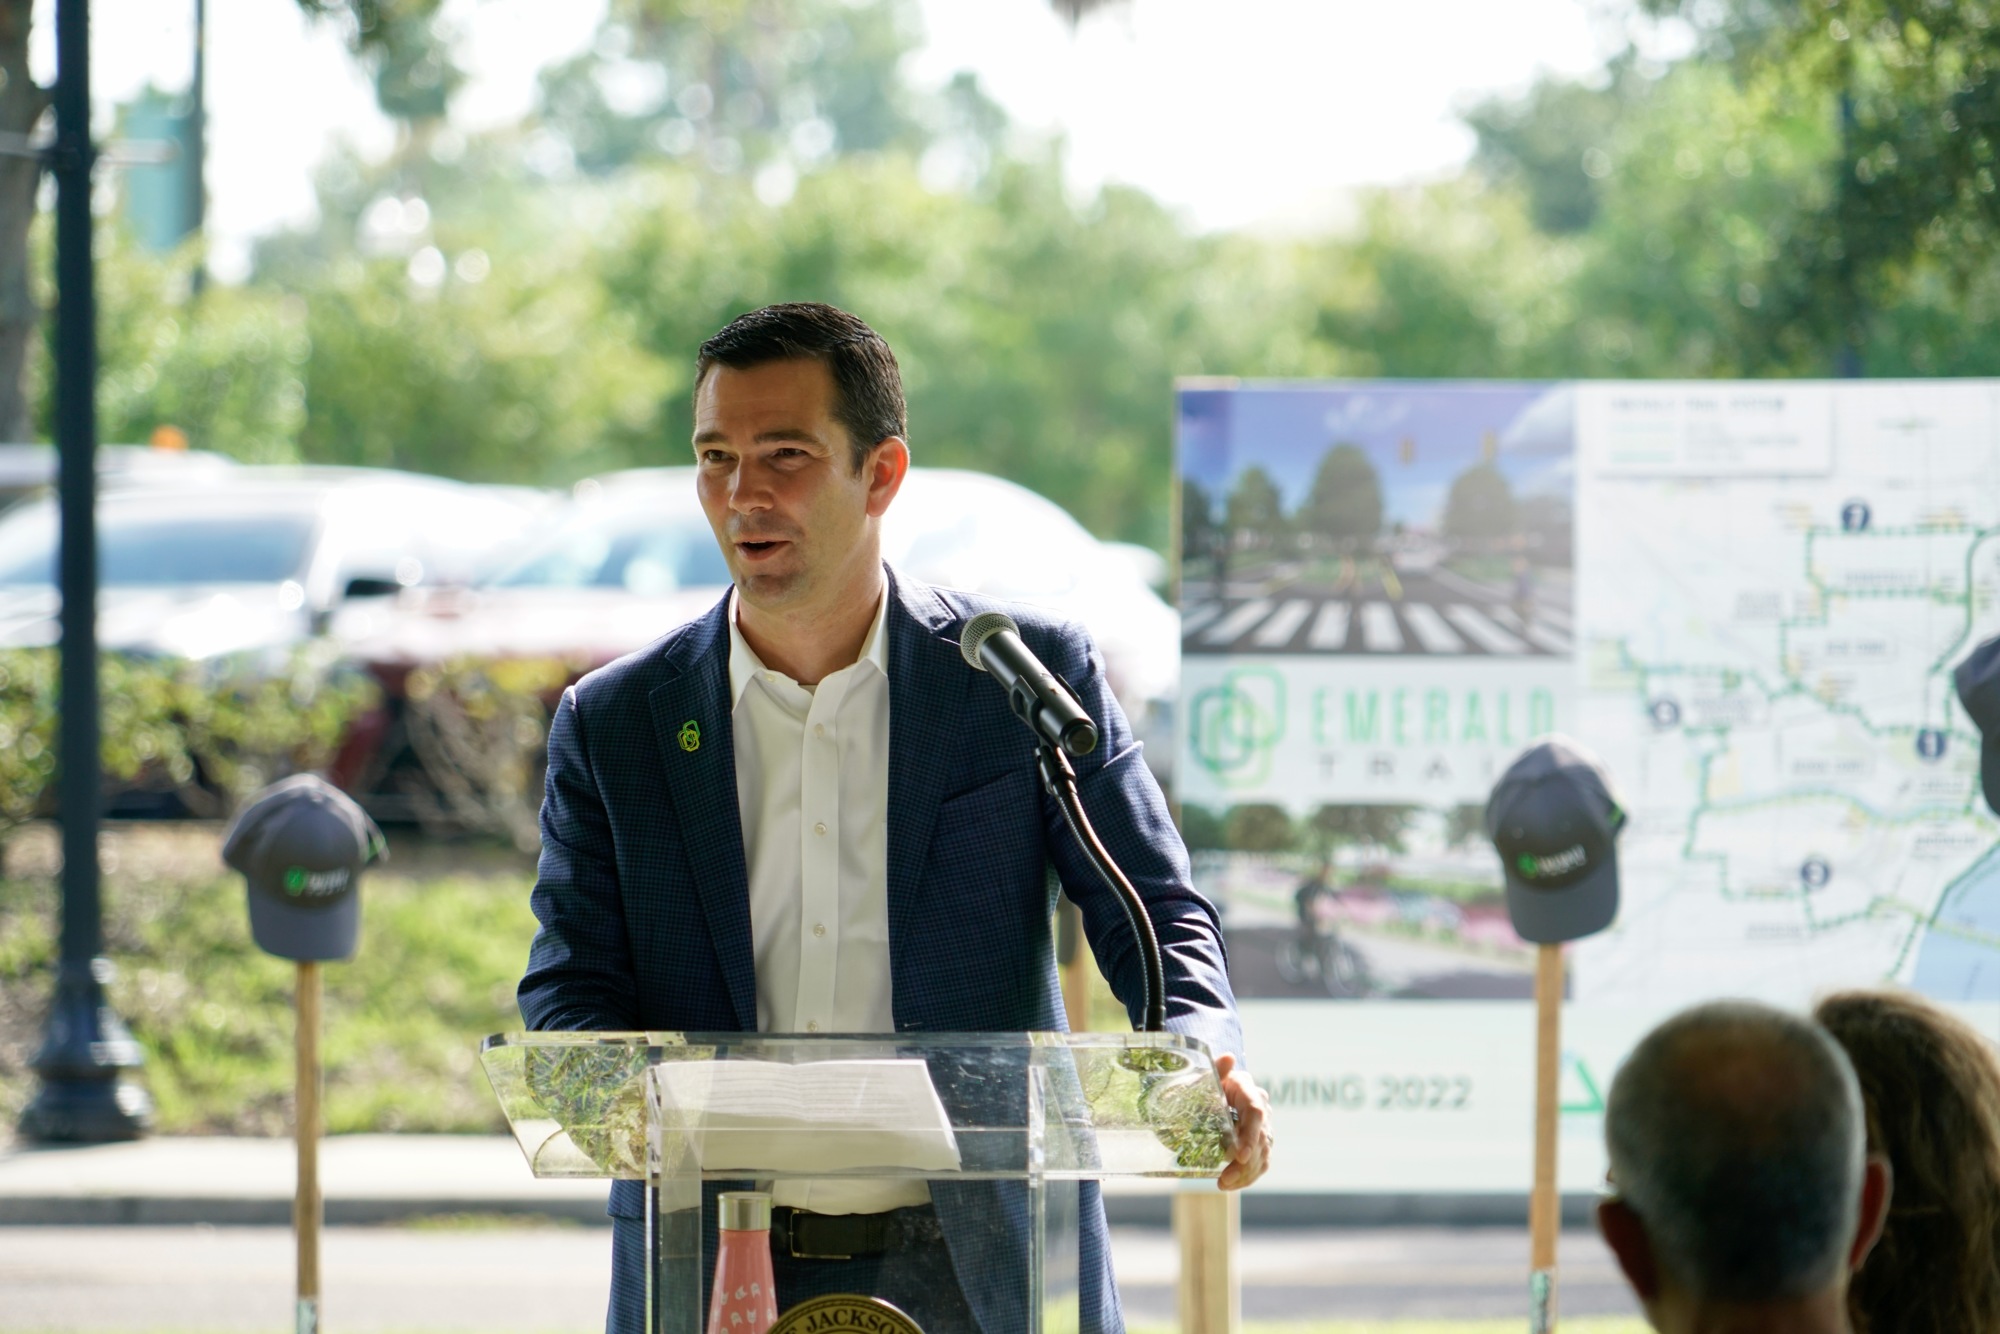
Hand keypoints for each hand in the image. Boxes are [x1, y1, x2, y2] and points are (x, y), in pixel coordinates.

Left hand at [1214, 1052, 1272, 1190]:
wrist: (1208, 1094)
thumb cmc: (1205, 1084)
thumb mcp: (1206, 1077)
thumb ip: (1216, 1069)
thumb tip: (1228, 1058)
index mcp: (1248, 1091)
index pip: (1255, 1114)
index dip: (1250, 1135)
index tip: (1239, 1155)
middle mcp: (1261, 1109)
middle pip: (1260, 1140)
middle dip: (1244, 1163)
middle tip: (1223, 1179)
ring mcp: (1263, 1128)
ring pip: (1262, 1155)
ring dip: (1245, 1174)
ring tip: (1223, 1185)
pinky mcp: (1260, 1144)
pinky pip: (1261, 1163)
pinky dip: (1249, 1177)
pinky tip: (1232, 1185)